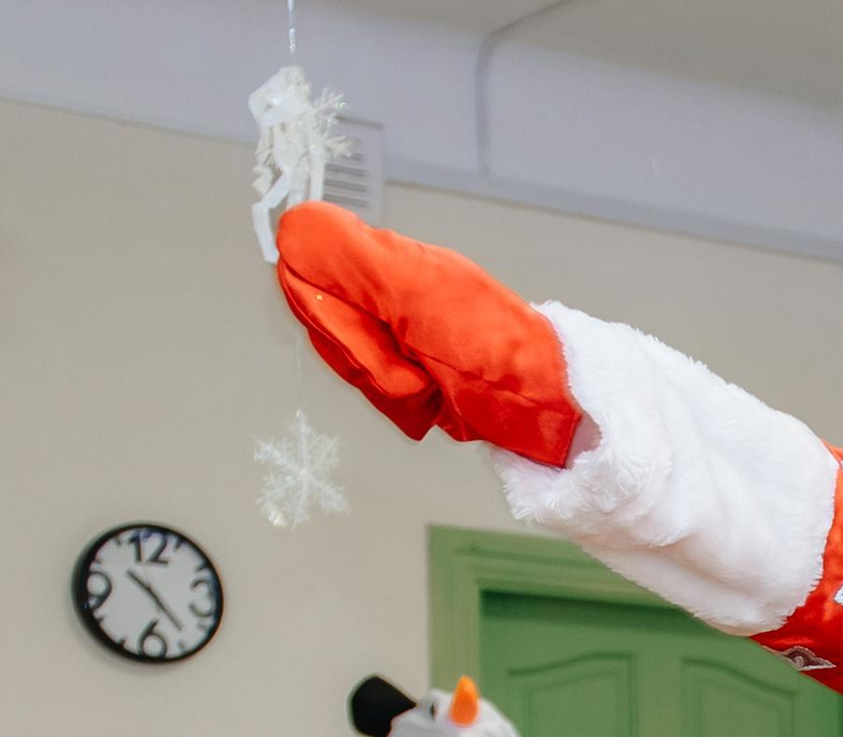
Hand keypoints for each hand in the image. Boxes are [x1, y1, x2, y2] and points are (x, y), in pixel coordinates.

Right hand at [272, 203, 580, 465]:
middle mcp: (386, 288)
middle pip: (326, 325)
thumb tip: (294, 228)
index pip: (305, 278)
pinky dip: (401, 402)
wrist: (547, 402)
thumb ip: (351, 256)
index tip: (375, 342)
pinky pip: (378, 387)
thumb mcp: (416, 289)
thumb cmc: (492, 344)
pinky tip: (433, 399)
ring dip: (384, 385)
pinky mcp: (414, 363)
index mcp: (383, 259)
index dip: (332, 321)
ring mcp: (400, 327)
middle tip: (410, 372)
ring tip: (428, 387)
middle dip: (363, 359)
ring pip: (350, 361)